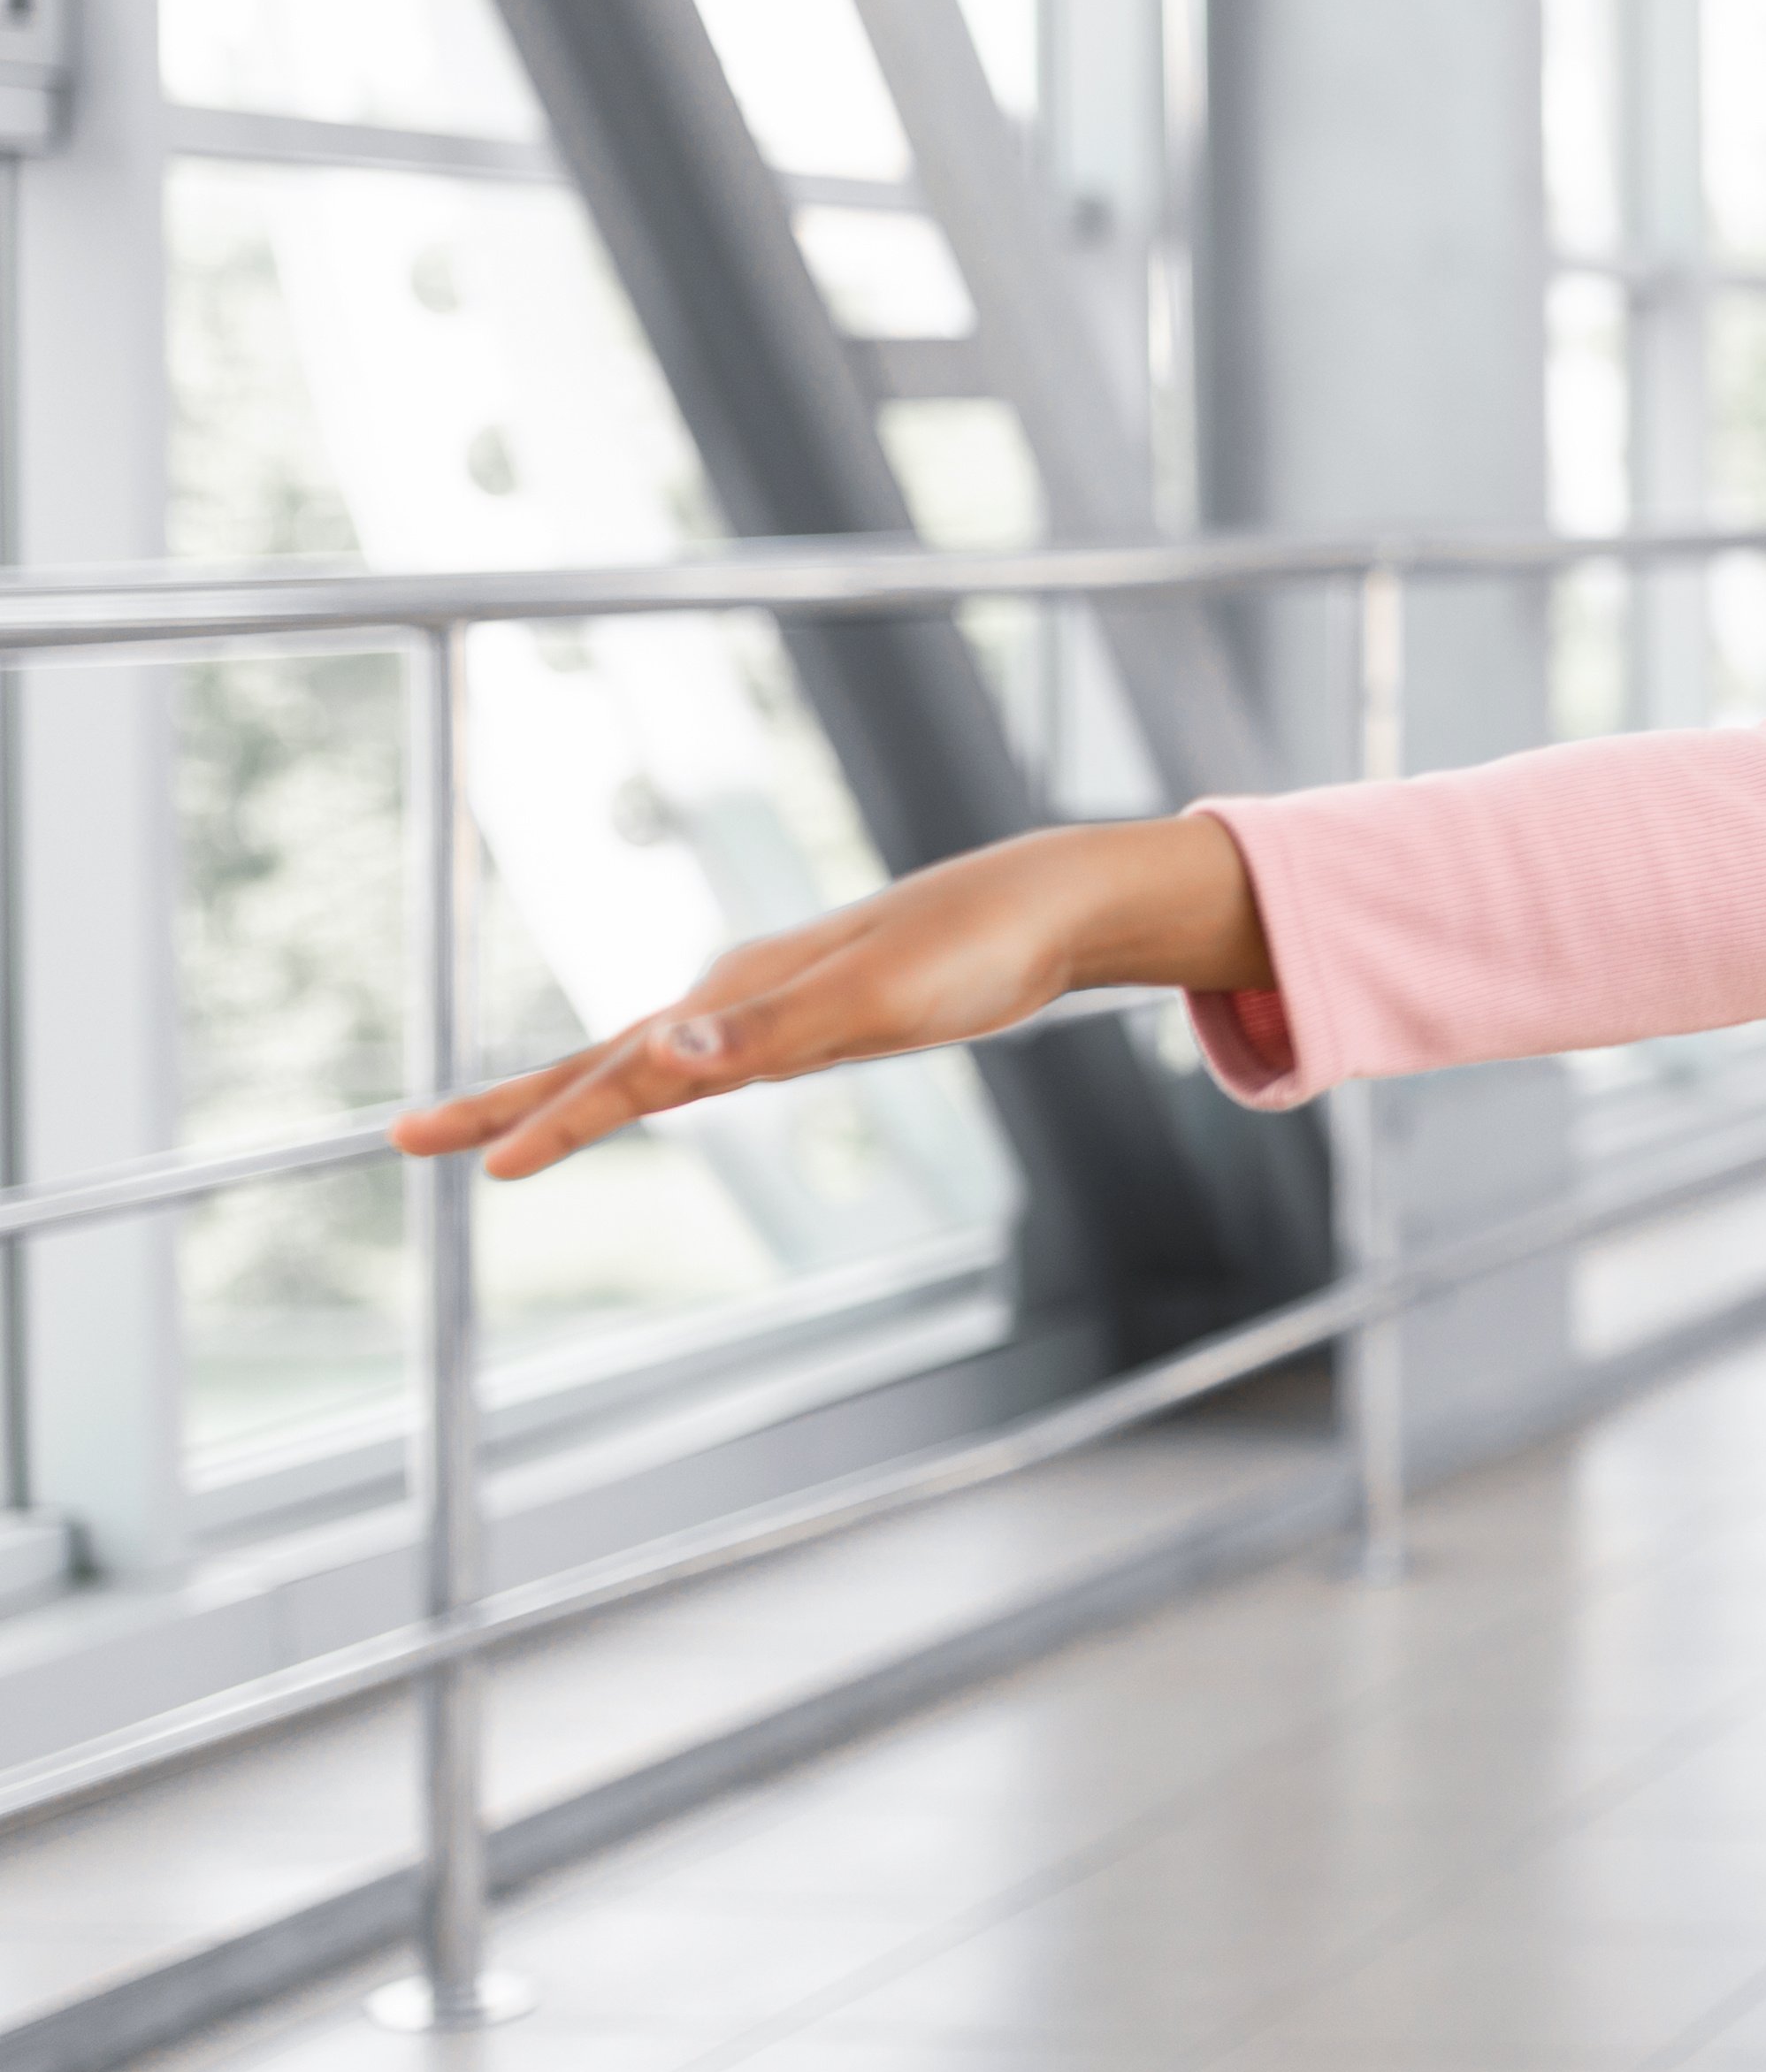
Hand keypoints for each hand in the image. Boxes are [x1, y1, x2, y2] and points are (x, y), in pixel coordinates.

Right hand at [399, 818, 1272, 1180]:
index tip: (470, 1165)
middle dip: (513, 1101)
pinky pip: (708, 1057)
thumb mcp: (870, 1003)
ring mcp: (772, 1002)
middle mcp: (736, 995)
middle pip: (604, 1058)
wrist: (1047, 906)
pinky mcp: (815, 1012)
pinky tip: (660, 1085)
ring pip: (649, 1058)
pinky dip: (657, 1079)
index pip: (616, 1073)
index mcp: (734, 999)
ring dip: (574, 1091)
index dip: (542, 1120)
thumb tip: (658, 1055)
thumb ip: (763, 1035)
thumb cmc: (969, 952)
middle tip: (411, 1136)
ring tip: (506, 1127)